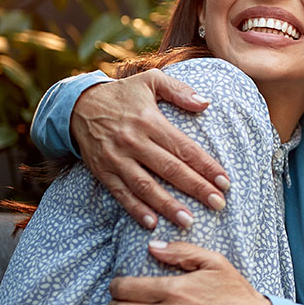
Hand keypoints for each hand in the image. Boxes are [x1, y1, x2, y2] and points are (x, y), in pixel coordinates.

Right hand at [71, 70, 231, 228]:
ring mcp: (116, 158)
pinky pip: (120, 194)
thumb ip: (180, 90)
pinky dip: (135, 209)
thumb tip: (206, 103)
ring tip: (189, 221)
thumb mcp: (150, 81)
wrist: (78, 105)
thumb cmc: (123, 94)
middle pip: (170, 169)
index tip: (225, 181)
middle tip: (218, 204)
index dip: (206, 165)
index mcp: (150, 120)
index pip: (184, 147)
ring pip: (146, 186)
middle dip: (196, 188)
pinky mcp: (102, 171)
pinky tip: (152, 223)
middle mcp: (134, 141)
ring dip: (168, 205)